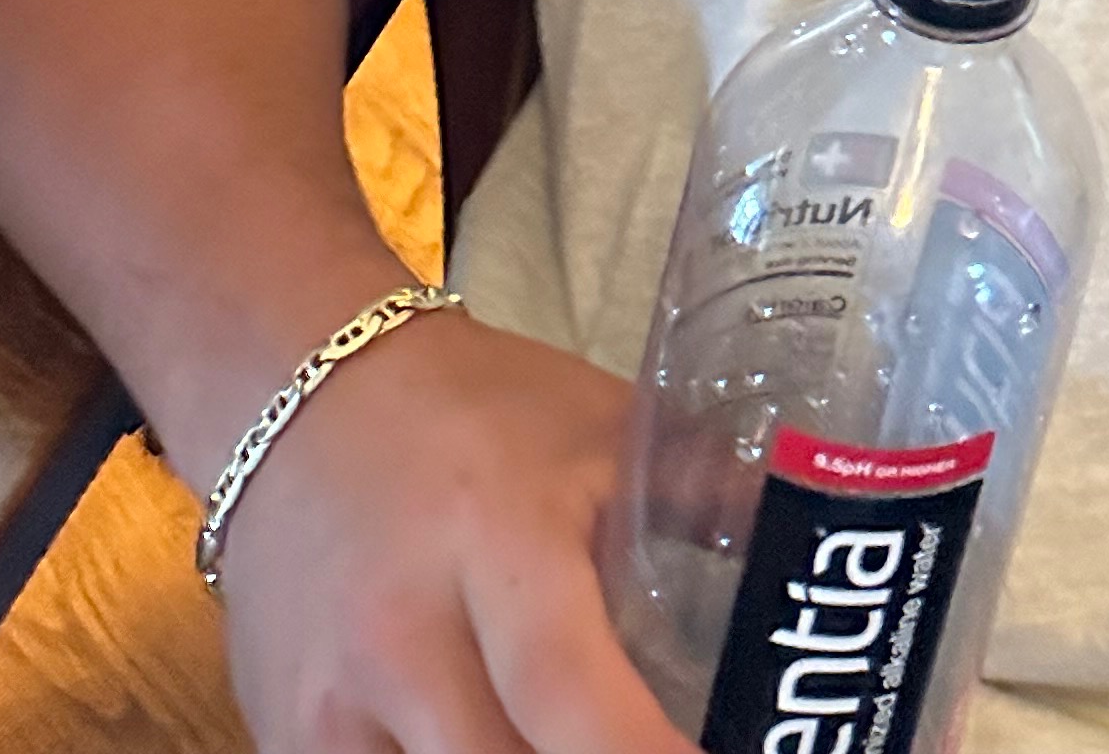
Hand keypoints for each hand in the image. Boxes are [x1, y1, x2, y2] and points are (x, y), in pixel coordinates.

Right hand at [213, 310, 681, 753]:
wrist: (296, 391)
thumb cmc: (474, 411)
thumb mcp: (603, 429)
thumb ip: (708, 493)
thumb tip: (821, 534)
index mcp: (497, 548)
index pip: (569, 694)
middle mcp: (402, 642)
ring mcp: (328, 708)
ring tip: (587, 751)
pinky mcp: (288, 742)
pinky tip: (502, 749)